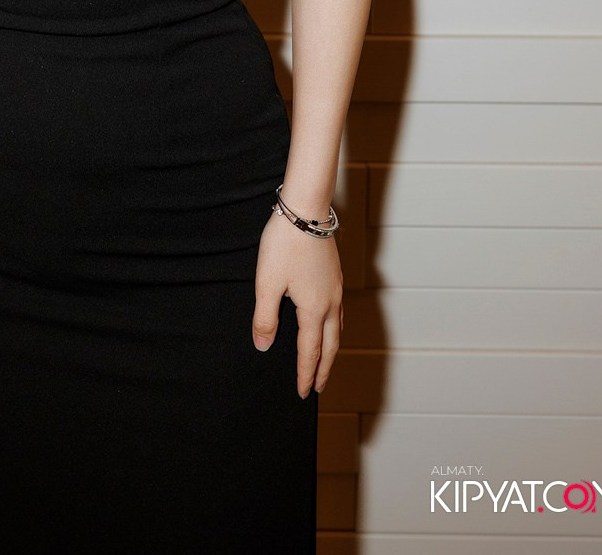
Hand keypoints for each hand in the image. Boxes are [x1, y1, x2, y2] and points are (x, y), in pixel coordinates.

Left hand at [251, 208, 342, 397]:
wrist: (306, 209)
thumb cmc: (284, 244)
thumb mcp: (267, 283)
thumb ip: (265, 318)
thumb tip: (263, 346)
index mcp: (314, 309)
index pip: (311, 352)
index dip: (306, 374)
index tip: (304, 393)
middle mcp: (330, 302)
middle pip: (330, 345)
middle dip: (324, 368)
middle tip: (319, 387)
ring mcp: (336, 288)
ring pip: (337, 328)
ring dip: (331, 349)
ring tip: (325, 361)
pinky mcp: (334, 274)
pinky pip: (338, 312)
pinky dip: (334, 328)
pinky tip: (327, 322)